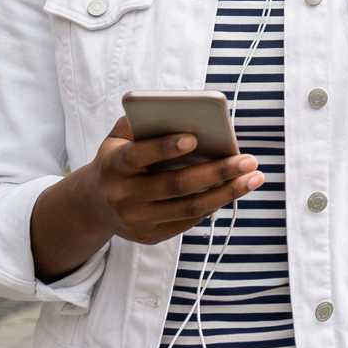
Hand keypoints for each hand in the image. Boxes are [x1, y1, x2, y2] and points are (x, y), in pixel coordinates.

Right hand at [85, 117, 261, 245]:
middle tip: (249, 160)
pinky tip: (234, 190)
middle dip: (216, 172)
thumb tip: (182, 112)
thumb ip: (142, 121)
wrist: (93, 204)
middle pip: (175, 185)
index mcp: (114, 165)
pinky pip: (188, 220)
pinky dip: (214, 205)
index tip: (194, 138)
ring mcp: (136, 220)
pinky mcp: (149, 236)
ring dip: (227, 193)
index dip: (165, 147)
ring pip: (189, 207)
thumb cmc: (118, 158)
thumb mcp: (118, 137)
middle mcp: (123, 196)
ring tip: (254, 178)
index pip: (138, 155)